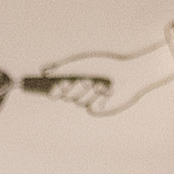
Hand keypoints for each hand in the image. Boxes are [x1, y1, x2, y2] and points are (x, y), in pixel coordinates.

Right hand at [37, 36, 173, 114]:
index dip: (56, 90)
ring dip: (88, 91)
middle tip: (83, 81)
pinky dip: (98, 98)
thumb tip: (44, 71)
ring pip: (79, 102)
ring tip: (99, 83)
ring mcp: (89, 101)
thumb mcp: (82, 64)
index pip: (59, 88)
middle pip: (67, 96)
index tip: (54, 88)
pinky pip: (91, 107)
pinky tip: (108, 91)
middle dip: (74, 89)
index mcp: (75, 79)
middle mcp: (81, 91)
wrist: (129, 74)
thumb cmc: (106, 66)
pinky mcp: (99, 109)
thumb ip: (63, 67)